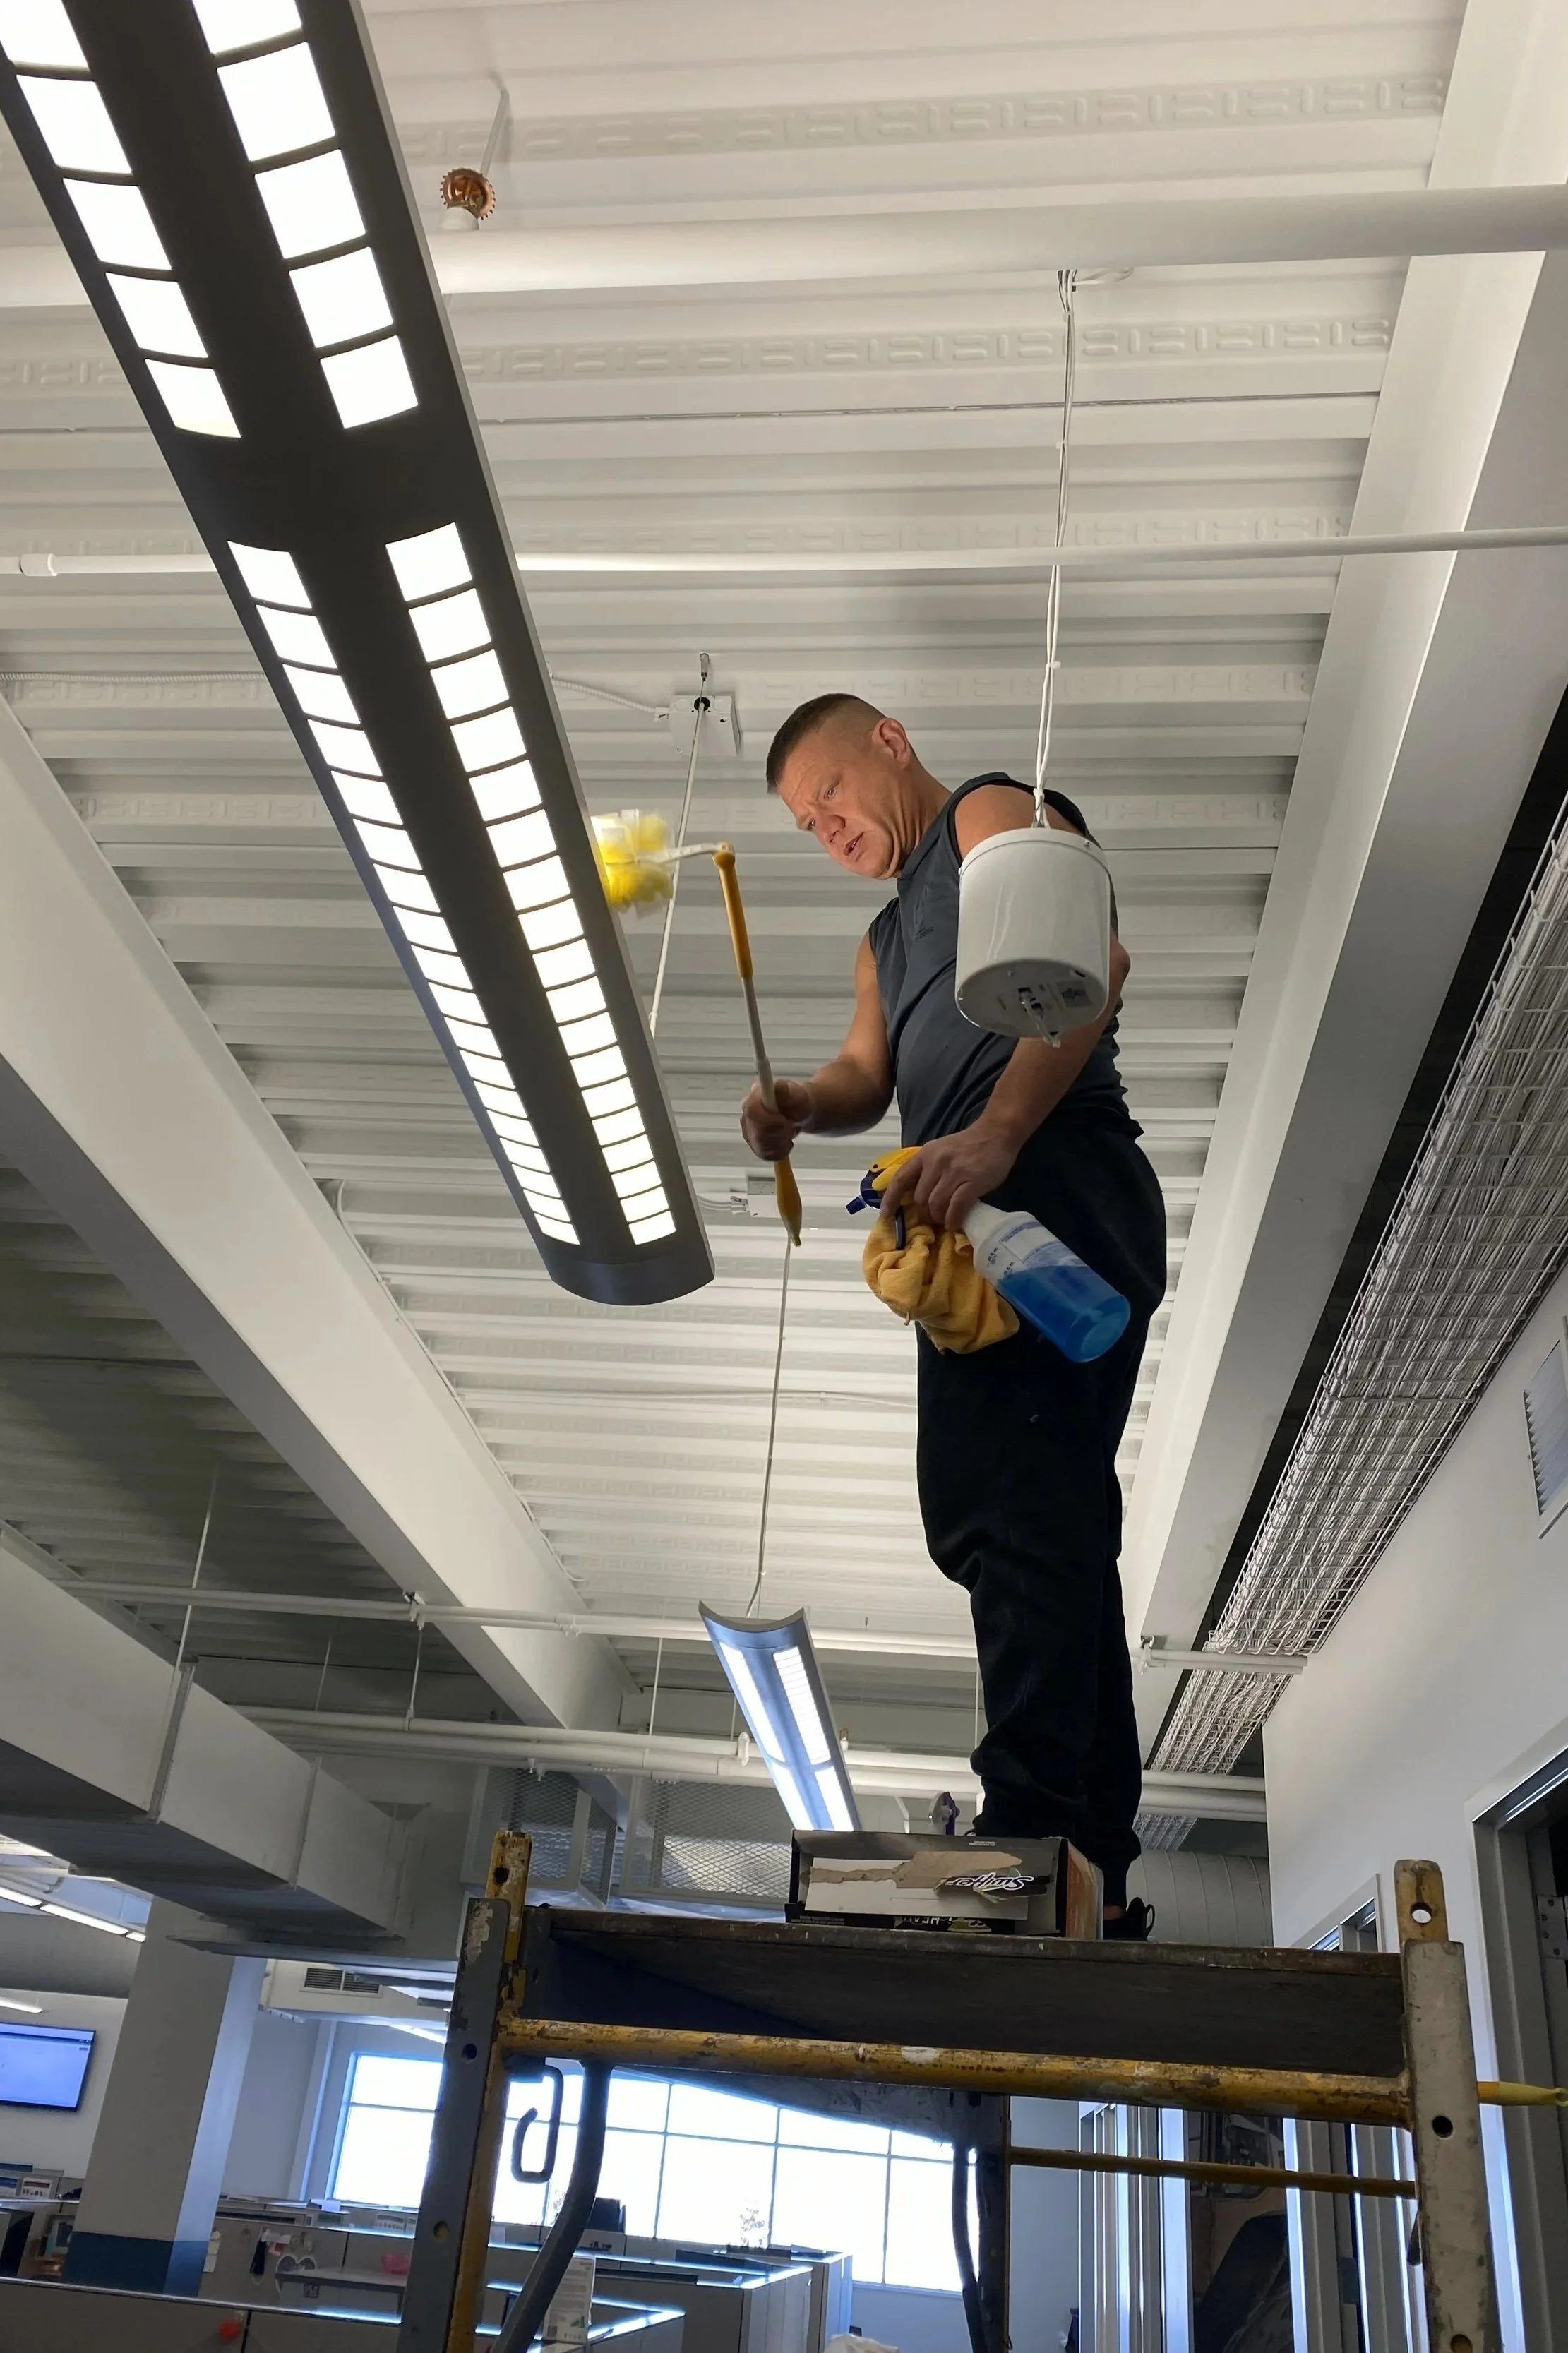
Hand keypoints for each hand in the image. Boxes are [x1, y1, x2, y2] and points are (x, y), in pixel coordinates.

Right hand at [740, 1077, 812, 1161]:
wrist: (799, 1112)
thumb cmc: (797, 1102)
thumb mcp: (797, 1093)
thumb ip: (787, 1091)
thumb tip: (779, 1087)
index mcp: (754, 1098)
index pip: (751, 1111)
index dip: (769, 1120)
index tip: (784, 1120)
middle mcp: (746, 1115)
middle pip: (757, 1134)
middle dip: (779, 1134)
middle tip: (789, 1126)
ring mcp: (748, 1131)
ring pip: (762, 1147)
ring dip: (781, 1143)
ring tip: (789, 1131)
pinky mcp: (754, 1145)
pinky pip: (765, 1155)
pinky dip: (780, 1151)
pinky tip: (785, 1141)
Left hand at [879, 1123, 1019, 1231]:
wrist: (997, 1134)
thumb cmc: (968, 1146)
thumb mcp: (941, 1151)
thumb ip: (928, 1169)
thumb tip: (916, 1196)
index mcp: (925, 1154)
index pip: (901, 1178)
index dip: (891, 1198)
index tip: (886, 1214)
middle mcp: (936, 1162)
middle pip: (919, 1197)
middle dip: (924, 1213)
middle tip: (932, 1219)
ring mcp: (954, 1172)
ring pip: (936, 1204)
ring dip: (938, 1218)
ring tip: (945, 1221)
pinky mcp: (972, 1181)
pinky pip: (955, 1207)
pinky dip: (953, 1219)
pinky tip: (954, 1223)